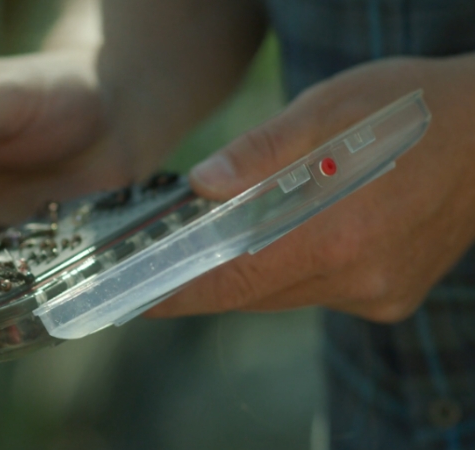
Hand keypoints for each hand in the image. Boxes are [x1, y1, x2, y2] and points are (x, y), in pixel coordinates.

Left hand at [148, 55, 474, 321]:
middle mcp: (358, 278)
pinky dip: (292, 269)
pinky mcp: (392, 297)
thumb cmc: (413, 109)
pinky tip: (296, 233)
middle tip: (172, 257)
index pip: (236, 281)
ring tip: (230, 235)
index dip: (181, 293)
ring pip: (285, 295)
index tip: (140, 299)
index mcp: (337, 233)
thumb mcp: (329, 109)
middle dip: (210, 278)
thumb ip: (261, 152)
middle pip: (256, 293)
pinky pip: (319, 291)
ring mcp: (378, 294)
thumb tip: (202, 185)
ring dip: (251, 271)